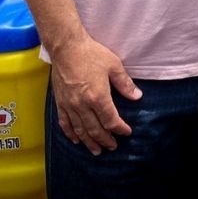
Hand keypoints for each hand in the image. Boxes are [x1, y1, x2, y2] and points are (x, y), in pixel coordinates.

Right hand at [49, 34, 142, 155]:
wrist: (66, 47)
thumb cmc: (91, 54)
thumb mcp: (114, 66)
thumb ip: (125, 84)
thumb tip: (137, 96)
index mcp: (98, 97)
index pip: (111, 120)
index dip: (120, 129)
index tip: (126, 132)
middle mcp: (82, 105)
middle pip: (95, 130)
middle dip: (106, 140)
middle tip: (112, 147)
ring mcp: (69, 105)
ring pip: (80, 130)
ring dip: (89, 142)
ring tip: (97, 151)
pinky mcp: (60, 102)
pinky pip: (65, 123)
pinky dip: (71, 134)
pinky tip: (76, 140)